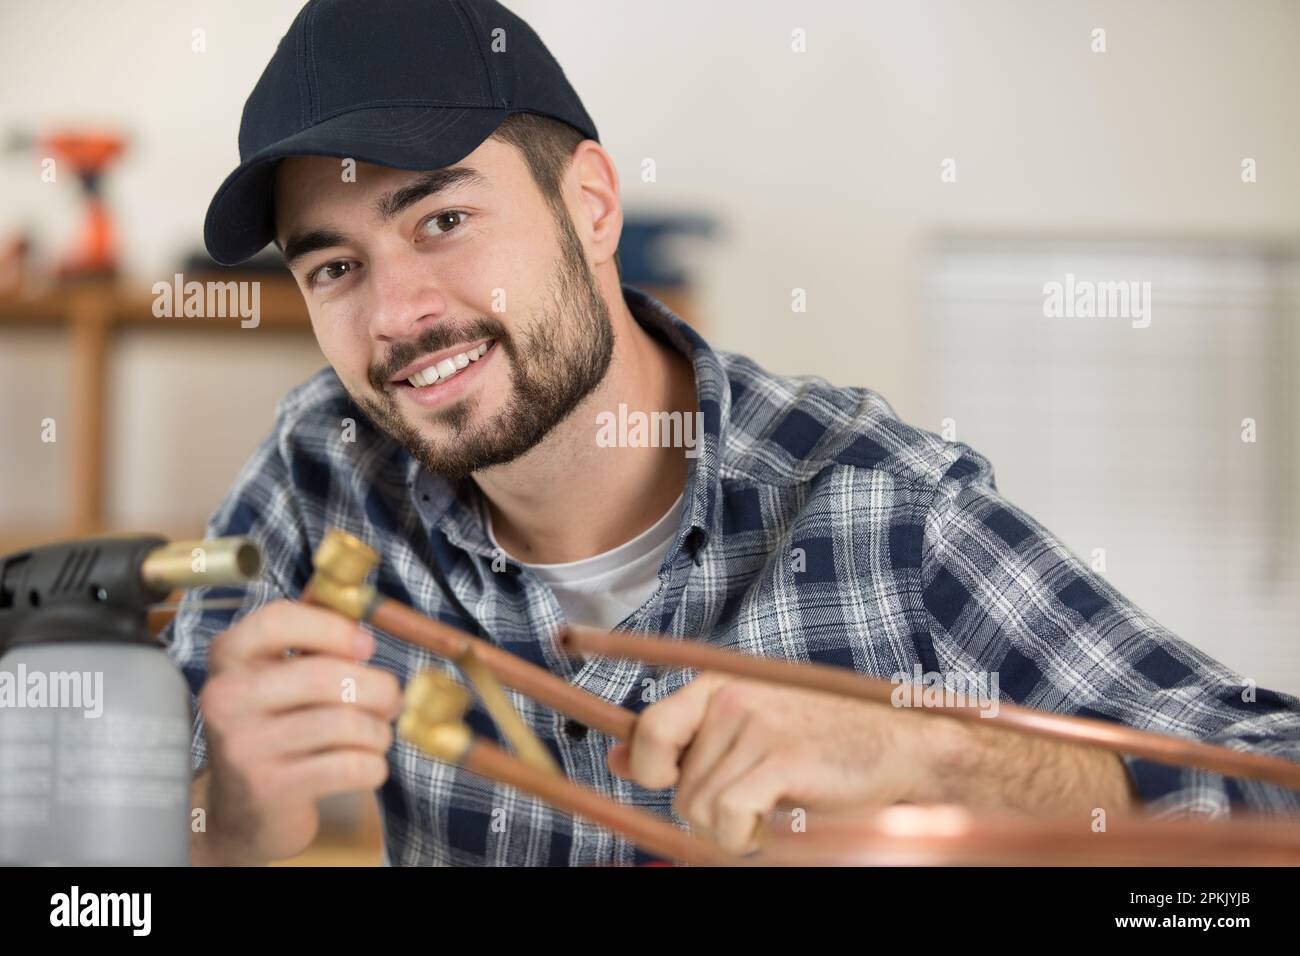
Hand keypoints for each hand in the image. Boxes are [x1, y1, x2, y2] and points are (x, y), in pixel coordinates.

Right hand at [197, 600, 403, 863]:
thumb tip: (363, 628)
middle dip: (378, 688)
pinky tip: (365, 765)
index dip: (333, 628)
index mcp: (229, 657)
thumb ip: (315, 645)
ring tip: (376, 735)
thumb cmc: (276, 728)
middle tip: (391, 700)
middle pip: (325, 676)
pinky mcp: (270, 788)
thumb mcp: (279, 678)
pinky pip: (351, 766)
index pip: (277, 621)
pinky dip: (374, 765)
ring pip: (346, 724)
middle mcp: (227, 699)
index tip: (367, 646)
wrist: (241, 811)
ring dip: (379, 731)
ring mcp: (245, 746)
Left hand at [606, 674, 944, 853]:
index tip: (671, 783)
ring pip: (701, 808)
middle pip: (677, 786)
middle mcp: (731, 697)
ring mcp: (757, 724)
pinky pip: (729, 816)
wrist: (899, 745)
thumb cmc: (821, 741)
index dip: (650, 769)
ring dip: (730, 828)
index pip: (648, 730)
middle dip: (707, 809)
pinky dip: (744, 837)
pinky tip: (772, 824)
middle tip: (750, 802)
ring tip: (767, 811)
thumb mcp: (744, 729)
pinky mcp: (782, 757)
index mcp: (718, 684)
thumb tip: (614, 759)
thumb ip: (682, 740)